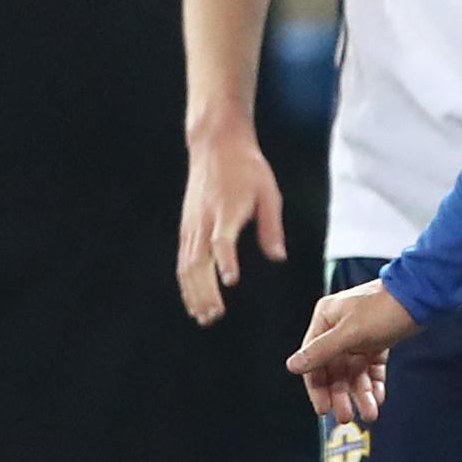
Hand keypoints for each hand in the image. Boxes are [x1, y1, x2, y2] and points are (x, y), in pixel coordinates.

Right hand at [177, 122, 286, 326]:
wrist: (216, 144)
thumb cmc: (247, 168)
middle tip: (215, 316)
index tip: (230, 280)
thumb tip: (277, 257)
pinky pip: (183, 260)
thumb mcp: (269, 192)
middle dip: (205, 291)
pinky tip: (194, 300)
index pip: (222, 240)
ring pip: (186, 265)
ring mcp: (191, 225)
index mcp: (226, 211)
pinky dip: (187, 283)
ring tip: (204, 317)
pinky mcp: (186, 227)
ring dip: (194, 293)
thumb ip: (272, 226)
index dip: (225, 260)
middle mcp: (203, 221)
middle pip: (198, 261)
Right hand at [285, 281, 419, 423]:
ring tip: (370, 413)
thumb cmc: (384, 308)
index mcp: (325, 320)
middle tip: (345, 416)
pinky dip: (374, 383)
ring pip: (354, 372)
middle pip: (334, 370)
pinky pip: (371, 368)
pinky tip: (378, 399)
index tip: (323, 409)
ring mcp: (359, 336)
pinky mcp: (378, 341)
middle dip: (341, 394)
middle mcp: (339, 329)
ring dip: (360, 393)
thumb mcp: (349, 332)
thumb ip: (321, 351)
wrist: (421, 296)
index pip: (313, 360)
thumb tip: (293, 365)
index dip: (317, 387)